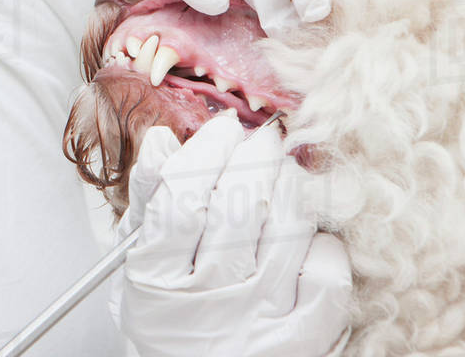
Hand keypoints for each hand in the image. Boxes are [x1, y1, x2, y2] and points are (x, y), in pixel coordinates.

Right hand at [109, 112, 351, 356]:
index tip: (222, 129)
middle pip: (238, 207)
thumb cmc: (168, 321)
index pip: (182, 197)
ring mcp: (258, 320)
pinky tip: (306, 236)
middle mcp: (207, 301)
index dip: (207, 151)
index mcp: (155, 280)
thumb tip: (163, 140)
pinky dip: (323, 246)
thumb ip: (147, 203)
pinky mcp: (301, 340)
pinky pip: (327, 279)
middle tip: (260, 140)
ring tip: (284, 173)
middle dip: (255, 157)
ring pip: (287, 232)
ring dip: (291, 187)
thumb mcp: (137, 265)